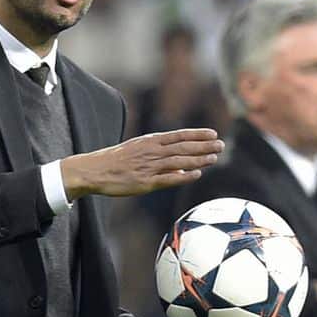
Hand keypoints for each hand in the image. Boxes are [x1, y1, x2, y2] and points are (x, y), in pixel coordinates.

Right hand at [61, 129, 222, 198]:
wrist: (94, 170)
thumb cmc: (116, 160)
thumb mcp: (137, 149)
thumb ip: (158, 153)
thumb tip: (179, 161)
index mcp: (150, 142)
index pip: (179, 136)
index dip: (197, 135)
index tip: (213, 133)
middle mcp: (152, 152)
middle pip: (182, 148)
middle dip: (203, 146)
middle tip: (221, 145)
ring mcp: (149, 167)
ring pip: (178, 162)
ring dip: (198, 160)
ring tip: (214, 158)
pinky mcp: (144, 183)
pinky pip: (167, 179)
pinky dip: (182, 177)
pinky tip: (196, 175)